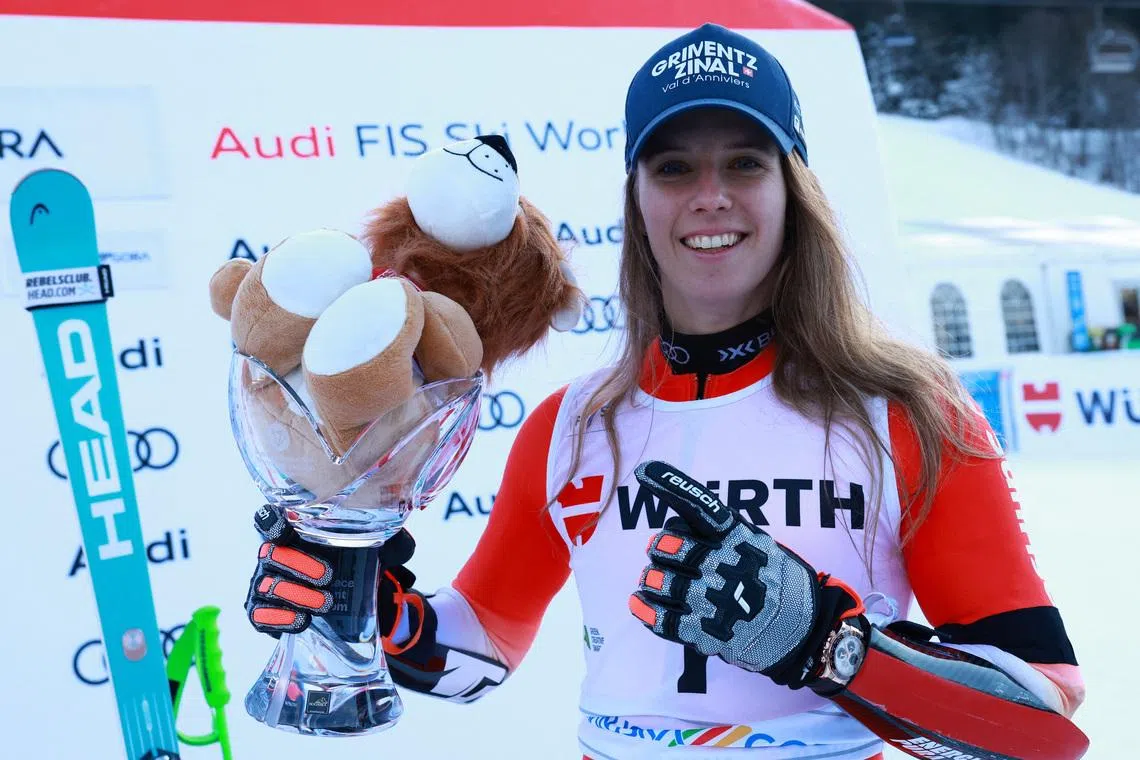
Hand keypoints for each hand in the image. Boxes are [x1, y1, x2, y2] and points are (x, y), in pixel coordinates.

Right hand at [244, 504, 415, 637]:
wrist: (362, 603)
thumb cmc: (360, 564)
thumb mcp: (381, 551)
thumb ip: (392, 543)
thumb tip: (402, 545)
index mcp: (296, 533)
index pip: (269, 519)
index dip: (270, 523)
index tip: (284, 530)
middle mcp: (276, 555)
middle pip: (269, 553)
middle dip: (298, 566)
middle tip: (328, 578)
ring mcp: (267, 585)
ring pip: (267, 586)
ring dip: (297, 595)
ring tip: (326, 604)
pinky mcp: (265, 614)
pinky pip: (259, 616)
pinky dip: (279, 619)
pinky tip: (302, 621)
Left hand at [628, 461, 864, 689]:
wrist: (805, 629)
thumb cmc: (775, 579)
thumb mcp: (757, 542)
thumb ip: (718, 533)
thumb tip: (670, 529)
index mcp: (737, 537)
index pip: (700, 506)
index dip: (671, 486)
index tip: (645, 471)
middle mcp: (724, 565)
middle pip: (669, 546)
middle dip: (660, 548)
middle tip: (662, 553)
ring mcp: (714, 600)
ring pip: (660, 582)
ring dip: (650, 579)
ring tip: (653, 579)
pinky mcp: (706, 633)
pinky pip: (662, 620)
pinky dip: (645, 609)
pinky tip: (639, 602)